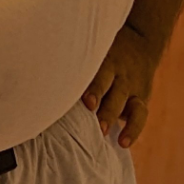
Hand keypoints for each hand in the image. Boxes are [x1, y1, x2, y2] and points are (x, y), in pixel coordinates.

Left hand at [81, 22, 159, 148]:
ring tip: (102, 132)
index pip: (97, 68)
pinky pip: (140, 115)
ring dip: (112, 115)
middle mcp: (118, 71)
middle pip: (109, 83)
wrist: (141, 40)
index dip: (91, 81)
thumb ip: (76, 63)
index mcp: (103, 58)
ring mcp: (130, 85)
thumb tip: (43, 82)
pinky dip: (133, 130)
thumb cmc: (103, 52)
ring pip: (123, 99)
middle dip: (99, 95)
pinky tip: (123, 143)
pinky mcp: (141, 98)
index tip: (82, 94)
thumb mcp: (93, 49)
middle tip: (89, 109)